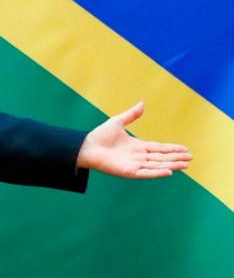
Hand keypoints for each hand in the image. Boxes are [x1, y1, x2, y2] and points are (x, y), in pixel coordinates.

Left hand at [77, 102, 191, 177]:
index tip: (185, 149)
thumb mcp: (118, 122)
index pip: (159, 148)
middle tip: (190, 158)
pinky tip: (169, 172)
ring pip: (157, 165)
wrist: (86, 146)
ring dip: (171, 165)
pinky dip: (157, 172)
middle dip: (176, 158)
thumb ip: (131, 115)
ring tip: (186, 164)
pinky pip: (146, 173)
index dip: (172, 149)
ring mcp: (134, 165)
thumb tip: (142, 103)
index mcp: (137, 147)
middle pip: (161, 158)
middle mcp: (138, 157)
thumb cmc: (99, 136)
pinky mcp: (128, 172)